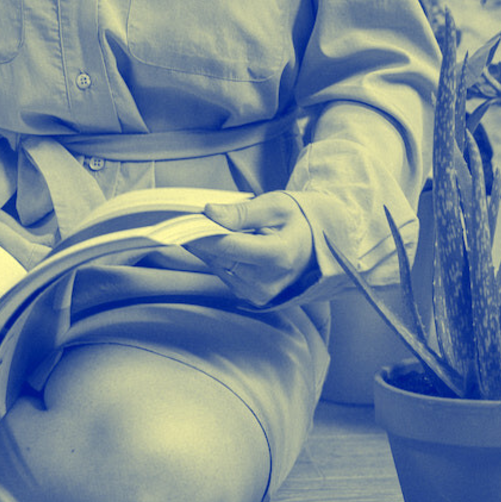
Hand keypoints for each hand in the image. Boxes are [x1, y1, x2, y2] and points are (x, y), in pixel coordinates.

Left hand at [189, 193, 314, 306]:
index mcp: (278, 256)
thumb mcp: (276, 205)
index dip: (200, 234)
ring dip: (208, 246)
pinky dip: (218, 256)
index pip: (227, 247)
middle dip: (200, 236)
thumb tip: (209, 213)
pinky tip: (221, 240)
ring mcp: (259, 292)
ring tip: (208, 225)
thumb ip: (242, 212)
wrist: (322, 246)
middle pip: (218, 258)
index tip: (178, 221)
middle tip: (185, 216)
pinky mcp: (252, 296)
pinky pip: (224, 273)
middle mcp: (267, 281)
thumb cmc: (301, 221)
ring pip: (217, 266)